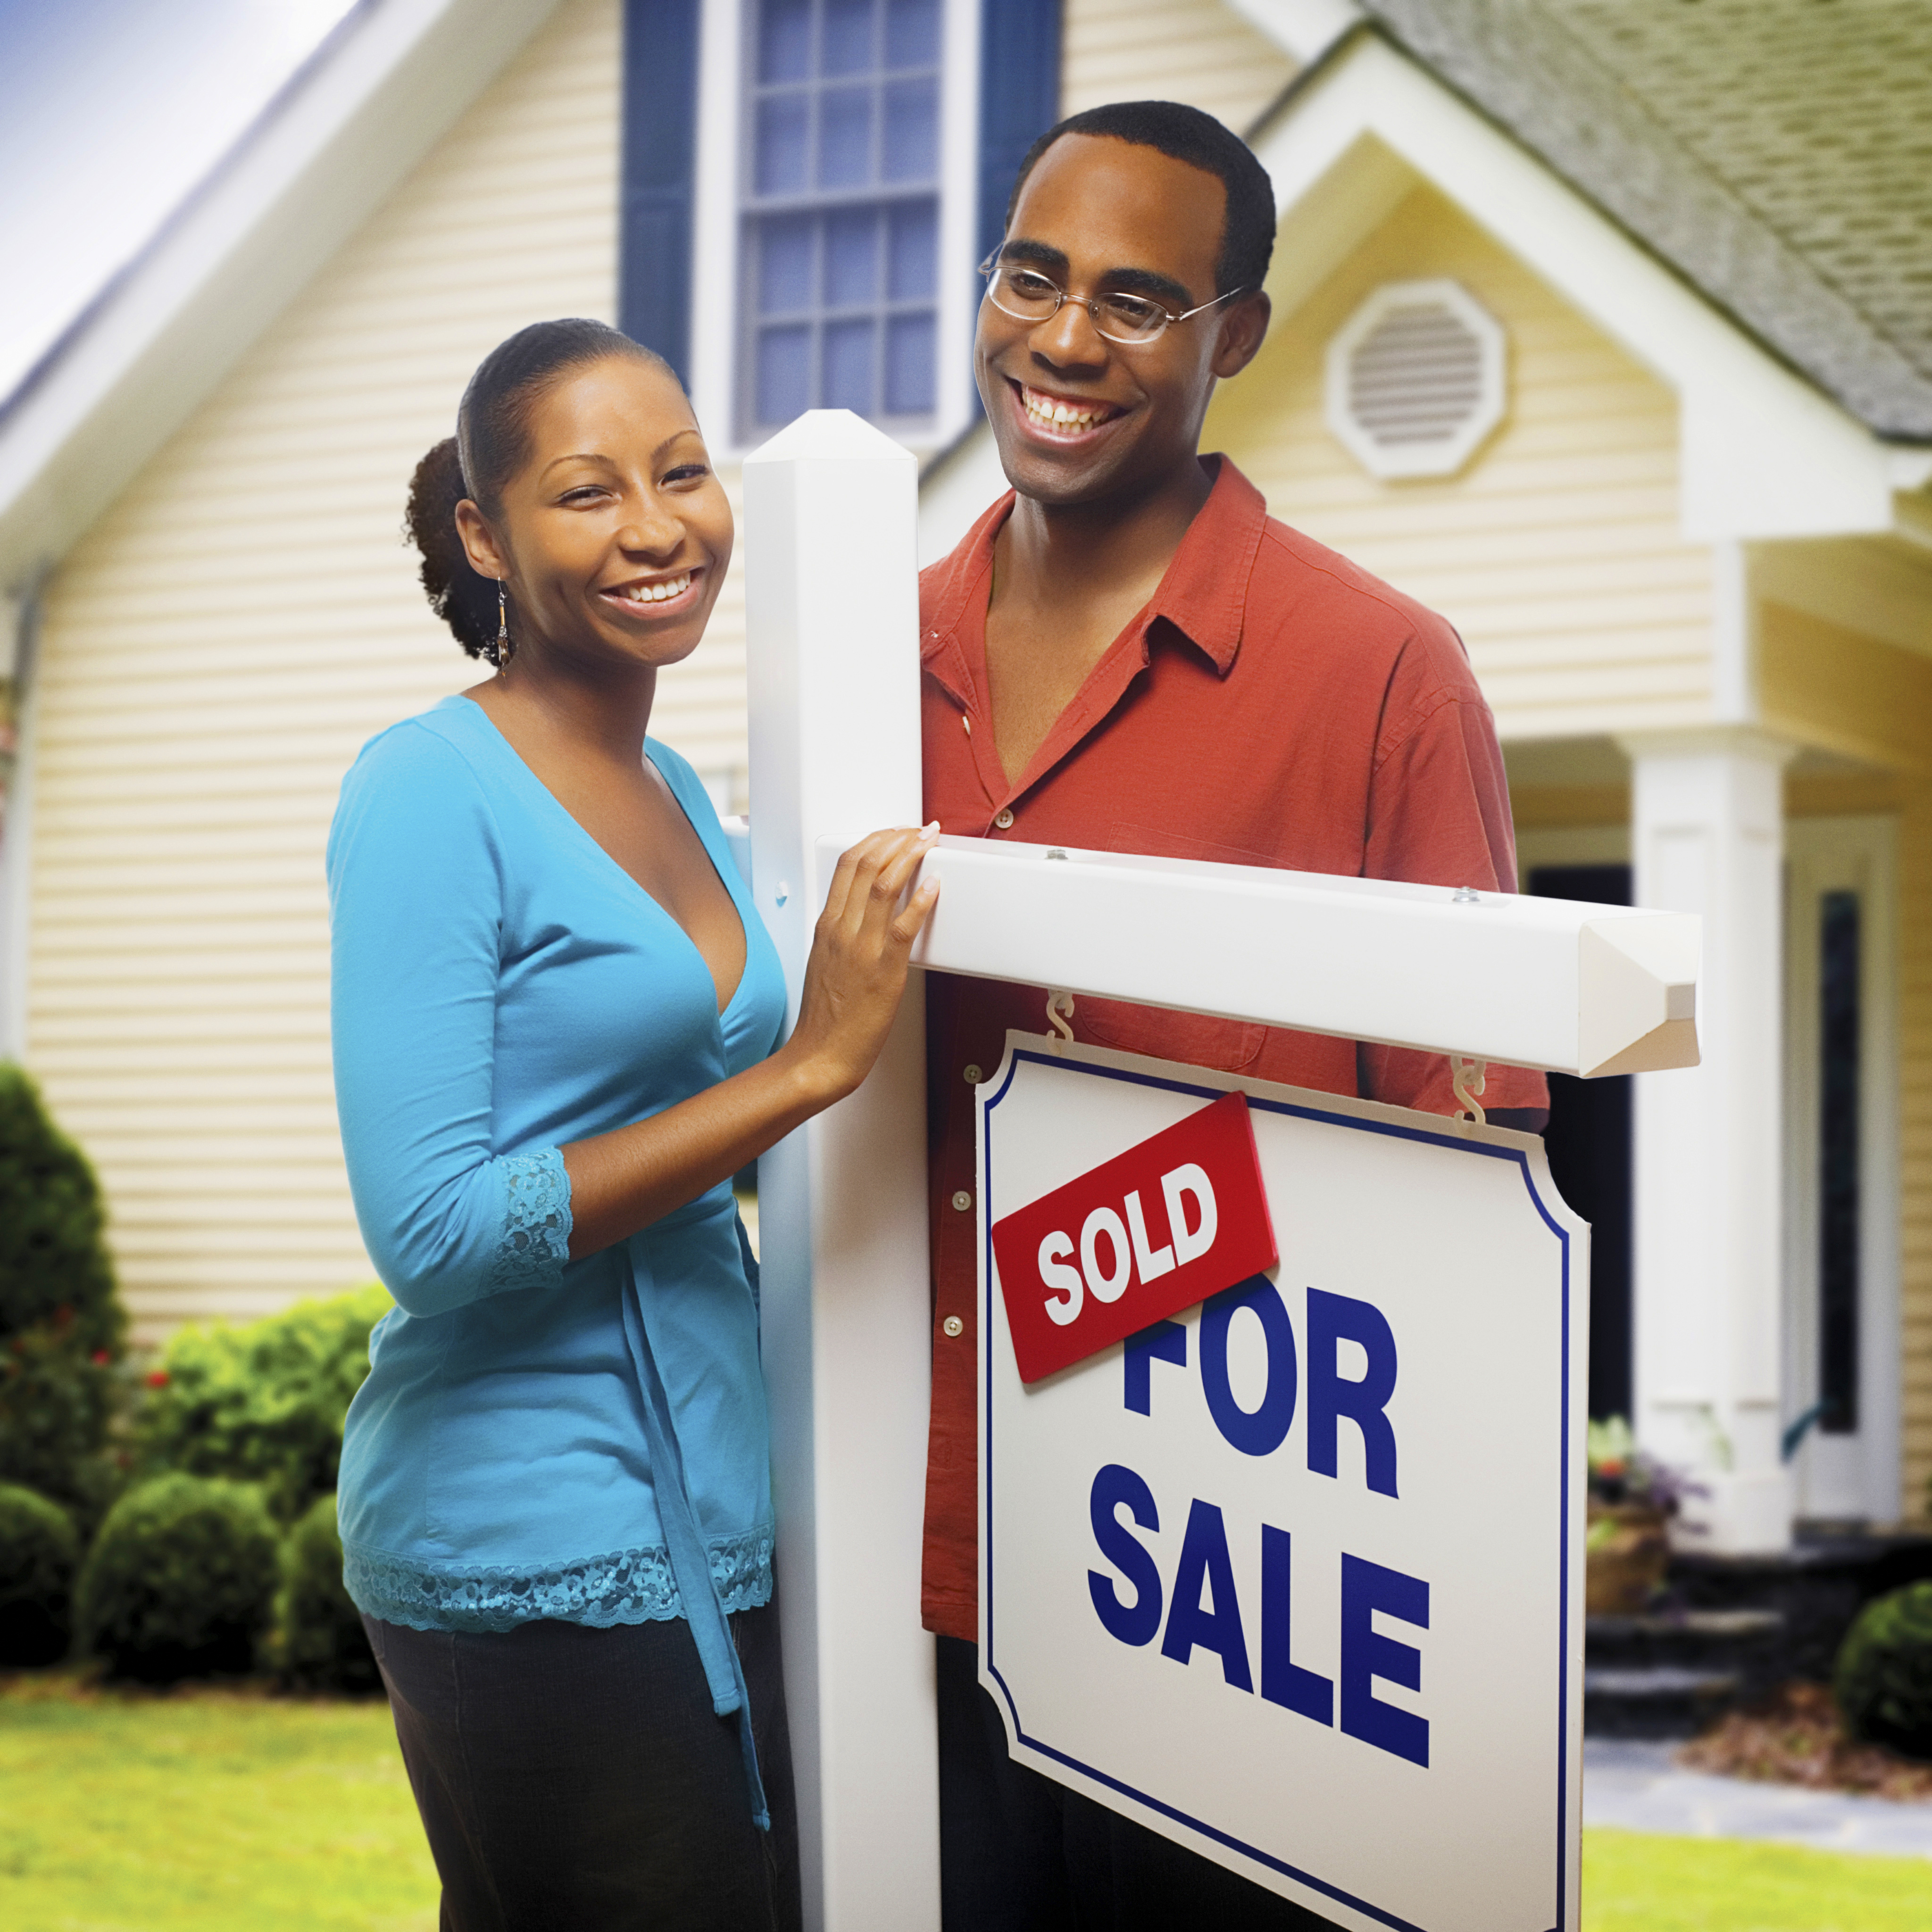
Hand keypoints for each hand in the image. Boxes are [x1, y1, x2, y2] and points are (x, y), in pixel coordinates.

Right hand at [784, 824, 941, 1101]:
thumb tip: (863, 913)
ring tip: (929, 842)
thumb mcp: (825, 961)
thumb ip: (842, 933)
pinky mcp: (884, 971)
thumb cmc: (825, 1017)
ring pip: (885, 885)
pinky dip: (922, 900)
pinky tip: (936, 885)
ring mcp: (862, 948)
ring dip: (911, 856)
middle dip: (896, 838)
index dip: (874, 839)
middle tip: (919, 830)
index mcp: (827, 925)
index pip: (847, 865)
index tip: (894, 831)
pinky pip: (904, 926)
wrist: (820, 1056)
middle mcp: (842, 930)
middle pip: (866, 864)